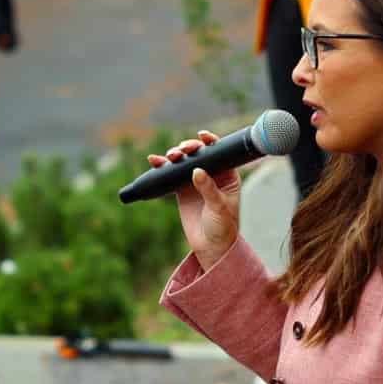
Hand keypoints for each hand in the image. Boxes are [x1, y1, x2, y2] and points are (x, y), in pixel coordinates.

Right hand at [151, 129, 241, 268]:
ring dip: (175, 156)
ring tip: (169, 157)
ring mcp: (196, 182)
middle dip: (188, 148)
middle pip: (198, 154)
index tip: (202, 137)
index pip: (219, 153)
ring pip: (184, 162)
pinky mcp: (182, 190)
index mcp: (227, 175)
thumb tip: (197, 170)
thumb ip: (208, 188)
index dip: (210, 142)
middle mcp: (211, 175)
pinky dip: (163, 168)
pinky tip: (155, 161)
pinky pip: (171, 174)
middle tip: (181, 151)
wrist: (211, 247)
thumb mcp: (218, 206)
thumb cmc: (223, 227)